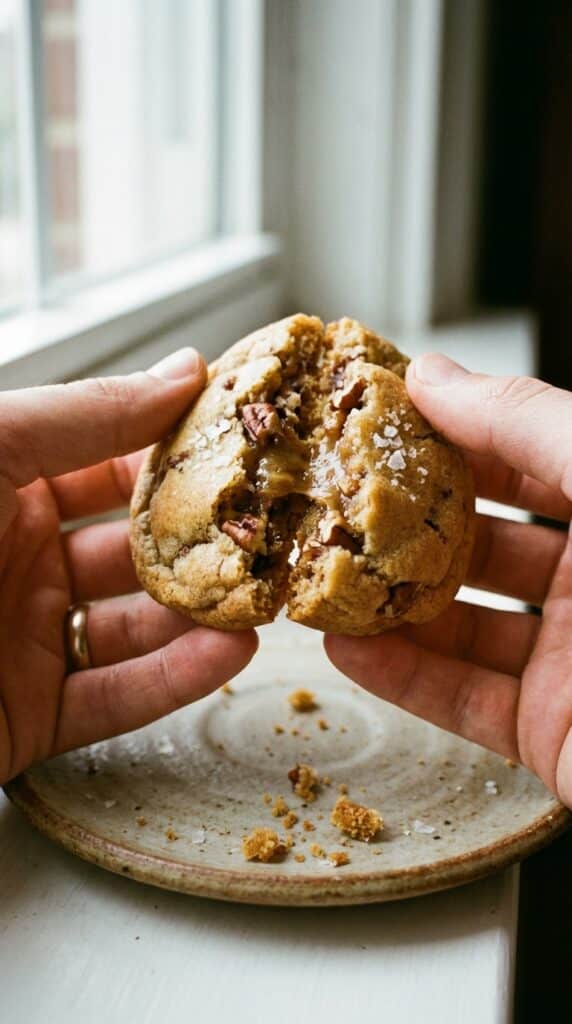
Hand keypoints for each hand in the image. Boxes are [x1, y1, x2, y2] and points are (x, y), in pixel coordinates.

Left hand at [0, 349, 256, 785]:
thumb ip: (83, 414)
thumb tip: (184, 370)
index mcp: (0, 484)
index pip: (109, 456)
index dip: (179, 445)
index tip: (251, 435)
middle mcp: (15, 558)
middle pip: (134, 545)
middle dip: (207, 538)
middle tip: (276, 529)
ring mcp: (22, 639)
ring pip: (136, 624)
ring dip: (203, 614)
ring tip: (267, 599)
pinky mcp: (26, 717)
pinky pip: (113, 698)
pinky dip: (174, 680)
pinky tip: (228, 655)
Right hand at [326, 354, 571, 805]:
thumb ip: (532, 422)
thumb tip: (438, 376)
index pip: (528, 450)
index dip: (455, 425)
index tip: (377, 410)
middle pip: (483, 537)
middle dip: (405, 519)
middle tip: (331, 497)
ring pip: (463, 622)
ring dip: (389, 602)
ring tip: (319, 574)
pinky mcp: (554, 736)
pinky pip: (464, 701)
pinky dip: (403, 678)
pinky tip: (347, 650)